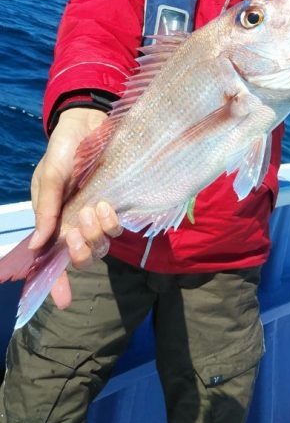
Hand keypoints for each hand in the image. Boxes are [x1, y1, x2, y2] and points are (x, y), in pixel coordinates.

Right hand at [30, 107, 121, 307]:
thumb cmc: (63, 150)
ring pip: (101, 246)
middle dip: (80, 252)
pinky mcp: (117, 205)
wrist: (89, 122)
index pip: (54, 259)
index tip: (64, 300)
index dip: (58, 283)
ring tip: (93, 209)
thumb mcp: (50, 176)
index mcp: (54, 221)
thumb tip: (38, 246)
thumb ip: (46, 209)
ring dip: (95, 234)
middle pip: (83, 258)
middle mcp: (76, 224)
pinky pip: (118, 228)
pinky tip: (107, 207)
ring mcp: (98, 216)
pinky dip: (112, 223)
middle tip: (75, 232)